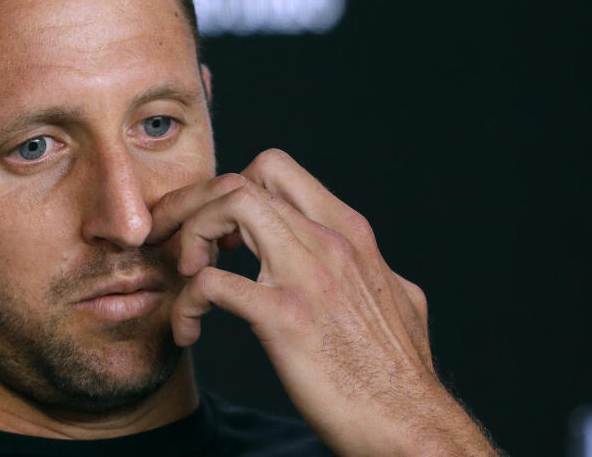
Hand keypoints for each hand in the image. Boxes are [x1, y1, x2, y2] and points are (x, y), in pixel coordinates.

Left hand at [150, 149, 495, 455]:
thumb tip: (367, 267)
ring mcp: (307, 275)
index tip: (222, 232)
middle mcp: (329, 241)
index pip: (275, 169)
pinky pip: (210, 283)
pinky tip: (188, 330)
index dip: (233, 189)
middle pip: (241, 179)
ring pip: (228, 206)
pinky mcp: (284, 317)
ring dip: (190, 235)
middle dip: (194, 204)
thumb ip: (372, 271)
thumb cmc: (401, 371)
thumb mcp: (398, 297)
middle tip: (179, 241)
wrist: (412, 424)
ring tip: (184, 274)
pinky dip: (185, 304)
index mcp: (349, 232)